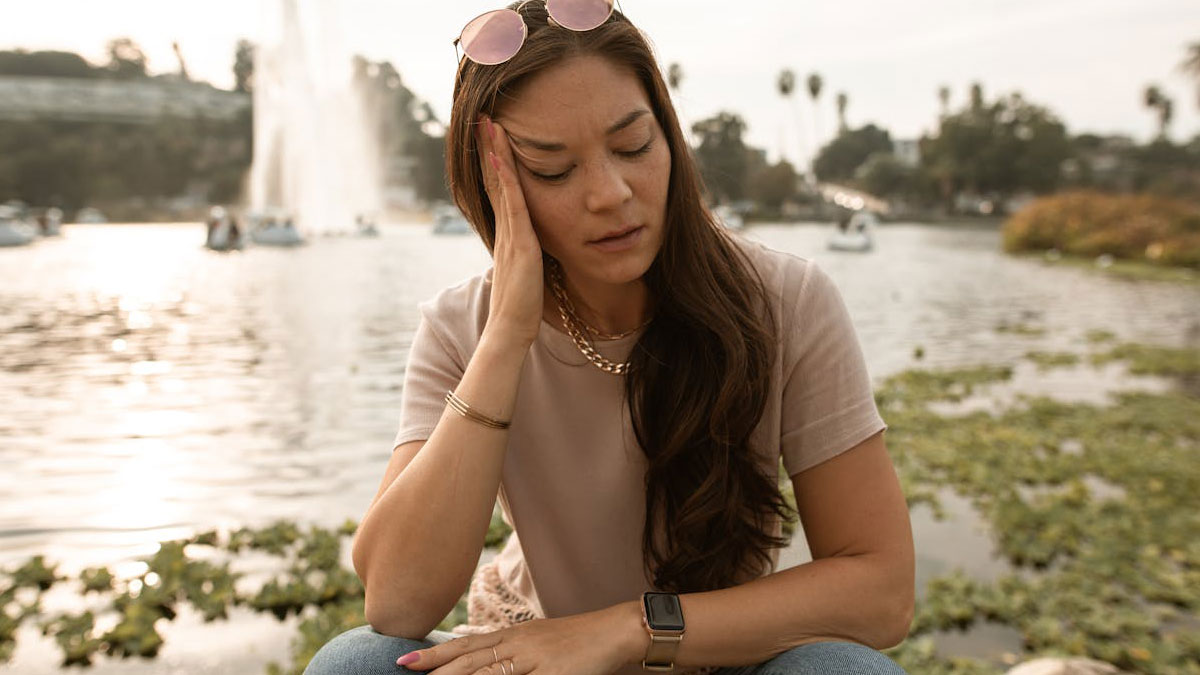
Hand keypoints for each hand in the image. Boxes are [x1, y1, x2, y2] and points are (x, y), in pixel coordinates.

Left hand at [396, 603, 641, 674]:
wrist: (615, 631)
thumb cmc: (578, 642)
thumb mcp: (539, 643)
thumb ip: (512, 653)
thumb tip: (483, 663)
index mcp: (514, 636)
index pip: (467, 646)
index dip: (436, 654)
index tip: (407, 661)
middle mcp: (519, 644)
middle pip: (470, 658)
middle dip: (435, 667)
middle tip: (404, 670)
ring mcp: (535, 659)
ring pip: (489, 673)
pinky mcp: (553, 674)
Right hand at [477, 114, 544, 349]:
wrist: (509, 333)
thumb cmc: (522, 310)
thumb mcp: (528, 273)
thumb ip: (530, 256)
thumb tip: (539, 246)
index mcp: (509, 235)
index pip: (500, 191)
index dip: (494, 163)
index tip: (492, 136)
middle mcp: (505, 230)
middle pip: (494, 181)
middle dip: (488, 149)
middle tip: (483, 118)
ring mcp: (509, 235)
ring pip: (499, 186)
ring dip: (493, 154)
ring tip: (488, 124)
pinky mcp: (519, 243)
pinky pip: (512, 204)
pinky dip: (505, 178)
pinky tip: (502, 156)